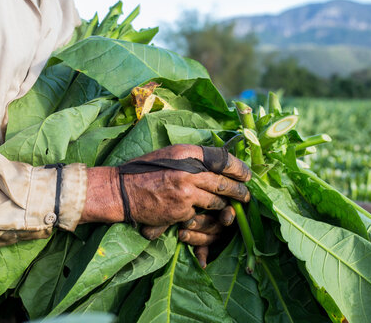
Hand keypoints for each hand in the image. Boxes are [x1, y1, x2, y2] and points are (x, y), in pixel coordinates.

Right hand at [81, 145, 251, 263]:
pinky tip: (204, 216)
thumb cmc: (144, 171)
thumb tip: (216, 164)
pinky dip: (203, 216)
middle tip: (247, 195)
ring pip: (217, 201)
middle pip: (224, 182)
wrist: (123, 191)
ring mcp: (187, 192)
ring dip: (225, 206)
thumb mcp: (169, 156)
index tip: (247, 174)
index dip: (239, 167)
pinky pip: (200, 214)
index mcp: (186, 153)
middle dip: (239, 191)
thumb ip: (192, 158)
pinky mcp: (182, 211)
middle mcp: (190, 170)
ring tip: (230, 208)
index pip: (222, 159)